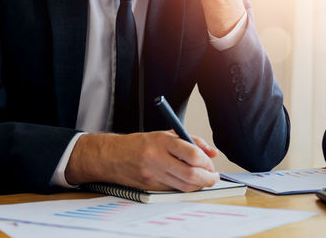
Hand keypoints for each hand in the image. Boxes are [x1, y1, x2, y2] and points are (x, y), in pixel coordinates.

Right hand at [66, 131, 219, 191]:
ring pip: (184, 186)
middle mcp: (157, 158)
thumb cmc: (141, 144)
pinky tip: (188, 181)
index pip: (193, 154)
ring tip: (203, 178)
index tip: (210, 163)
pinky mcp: (150, 187)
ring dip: (199, 184)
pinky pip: (174, 190)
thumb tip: (213, 153)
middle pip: (191, 175)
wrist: (112, 156)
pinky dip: (186, 187)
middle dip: (208, 178)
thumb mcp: (166, 135)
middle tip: (213, 176)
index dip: (207, 161)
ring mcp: (153, 175)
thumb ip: (192, 142)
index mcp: (162, 141)